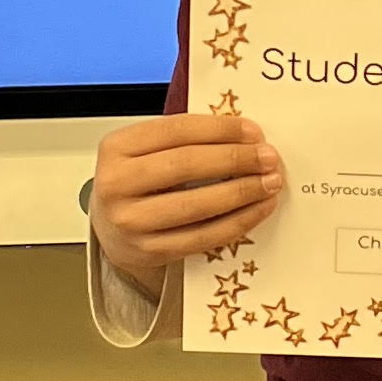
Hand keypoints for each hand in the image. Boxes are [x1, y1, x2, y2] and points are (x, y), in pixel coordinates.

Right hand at [91, 111, 283, 291]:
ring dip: (242, 192)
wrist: (111, 229)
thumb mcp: (144, 150)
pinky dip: (237, 222)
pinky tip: (257, 209)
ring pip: (197, 205)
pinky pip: (203, 236)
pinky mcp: (151, 251)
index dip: (220, 129)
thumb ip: (184, 139)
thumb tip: (244, 136)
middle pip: (186, 165)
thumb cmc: (135, 182)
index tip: (253, 131)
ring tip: (269, 182)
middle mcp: (116, 184)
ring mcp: (131, 221)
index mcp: (116, 148)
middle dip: (235, 159)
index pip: (175, 130)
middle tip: (268, 157)